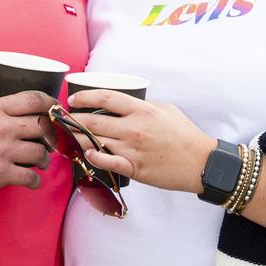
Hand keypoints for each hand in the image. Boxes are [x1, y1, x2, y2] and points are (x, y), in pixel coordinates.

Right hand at [0, 91, 54, 202]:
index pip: (33, 100)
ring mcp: (2, 152)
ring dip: (45, 159)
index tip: (57, 109)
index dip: (51, 103)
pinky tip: (31, 180)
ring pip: (41, 152)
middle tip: (52, 139)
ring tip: (41, 161)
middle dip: (51, 133)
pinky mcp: (0, 175)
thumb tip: (2, 95)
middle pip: (43, 125)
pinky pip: (30, 177)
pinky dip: (34, 180)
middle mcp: (2, 128)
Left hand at [67, 90, 214, 192]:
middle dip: (74, 119)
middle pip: (94, 121)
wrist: (200, 162)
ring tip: (67, 134)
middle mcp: (134, 128)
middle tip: (64, 118)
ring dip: (78, 137)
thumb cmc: (184, 134)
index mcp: (142, 110)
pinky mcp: (135, 168)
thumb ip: (143, 106)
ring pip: (96, 141)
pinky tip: (85, 153)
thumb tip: (124, 105)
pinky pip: (108, 162)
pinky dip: (93, 157)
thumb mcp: (165, 109)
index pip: (106, 98)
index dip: (85, 97)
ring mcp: (133, 149)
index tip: (74, 99)